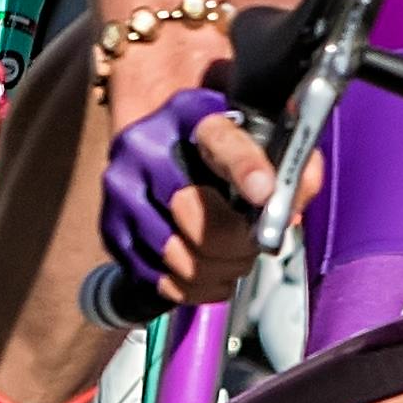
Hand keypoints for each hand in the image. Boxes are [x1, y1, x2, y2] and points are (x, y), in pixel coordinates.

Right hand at [97, 82, 277, 302]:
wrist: (156, 131)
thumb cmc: (216, 137)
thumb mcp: (256, 128)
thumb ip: (291, 163)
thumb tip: (291, 212)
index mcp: (190, 114)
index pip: (221, 142)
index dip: (246, 168)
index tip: (265, 192)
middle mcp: (145, 148)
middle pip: (198, 219)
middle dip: (237, 245)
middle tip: (254, 245)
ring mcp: (121, 190)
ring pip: (178, 258)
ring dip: (217, 270)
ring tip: (234, 260)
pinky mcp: (110, 227)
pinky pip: (155, 280)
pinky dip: (191, 289)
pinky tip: (209, 274)